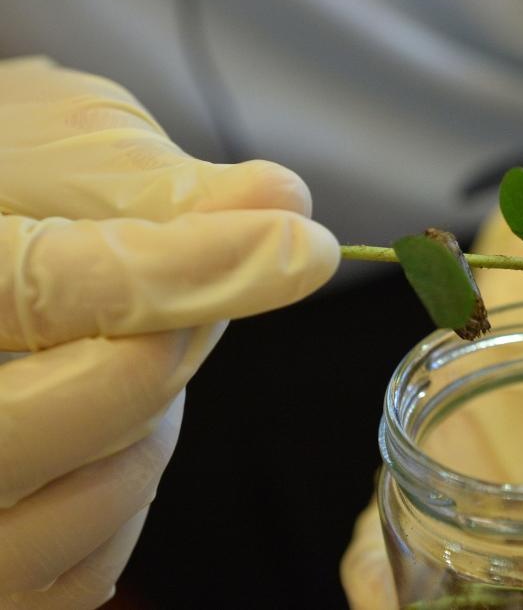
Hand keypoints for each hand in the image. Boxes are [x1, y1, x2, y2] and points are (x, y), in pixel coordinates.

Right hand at [0, 57, 338, 607]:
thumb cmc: (0, 172)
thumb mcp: (61, 152)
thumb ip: (163, 190)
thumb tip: (284, 205)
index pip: (49, 290)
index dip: (190, 267)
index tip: (300, 245)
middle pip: (56, 422)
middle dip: (161, 362)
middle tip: (200, 308)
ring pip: (82, 504)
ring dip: (149, 429)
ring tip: (133, 358)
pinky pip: (86, 563)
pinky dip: (127, 491)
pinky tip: (108, 427)